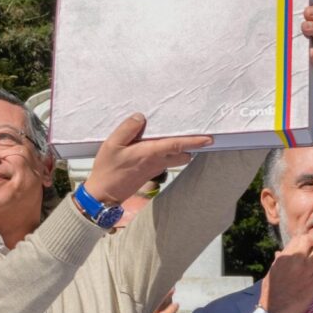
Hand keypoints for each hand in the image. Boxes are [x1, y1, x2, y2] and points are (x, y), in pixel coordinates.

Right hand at [83, 114, 211, 204]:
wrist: (103, 194)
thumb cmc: (108, 169)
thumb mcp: (112, 144)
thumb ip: (127, 129)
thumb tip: (141, 117)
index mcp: (150, 153)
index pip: (177, 145)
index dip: (194, 141)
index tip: (209, 139)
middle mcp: (156, 162)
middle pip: (183, 156)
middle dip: (189, 147)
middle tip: (189, 135)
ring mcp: (154, 170)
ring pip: (175, 161)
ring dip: (178, 152)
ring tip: (172, 139)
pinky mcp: (149, 174)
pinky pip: (164, 163)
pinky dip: (166, 155)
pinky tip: (154, 147)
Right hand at [258, 232, 312, 312]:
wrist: (277, 308)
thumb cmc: (272, 291)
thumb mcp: (272, 271)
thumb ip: (278, 261)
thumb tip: (280, 253)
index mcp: (283, 257)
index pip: (298, 239)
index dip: (306, 238)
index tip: (309, 240)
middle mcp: (296, 260)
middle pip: (311, 241)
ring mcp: (307, 270)